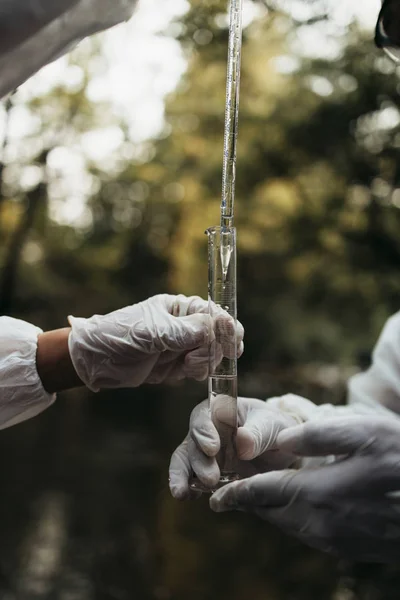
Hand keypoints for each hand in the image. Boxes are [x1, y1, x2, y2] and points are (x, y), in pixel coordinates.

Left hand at [68, 294, 243, 391]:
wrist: (95, 361)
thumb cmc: (119, 336)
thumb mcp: (151, 332)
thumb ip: (184, 331)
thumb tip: (215, 326)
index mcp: (179, 308)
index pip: (214, 312)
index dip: (227, 326)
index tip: (233, 340)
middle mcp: (185, 325)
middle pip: (219, 335)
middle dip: (215, 348)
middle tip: (197, 358)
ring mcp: (183, 346)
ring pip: (213, 354)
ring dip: (206, 362)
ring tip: (186, 366)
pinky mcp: (178, 365)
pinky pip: (201, 369)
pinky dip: (198, 372)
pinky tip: (186, 372)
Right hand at [169, 395, 305, 499]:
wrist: (283, 452)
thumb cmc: (276, 429)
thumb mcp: (274, 426)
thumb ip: (259, 432)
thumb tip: (242, 442)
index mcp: (221, 410)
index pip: (204, 416)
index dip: (204, 430)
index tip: (212, 447)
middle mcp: (207, 430)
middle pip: (193, 441)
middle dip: (199, 461)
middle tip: (211, 479)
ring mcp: (204, 453)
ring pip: (184, 460)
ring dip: (181, 476)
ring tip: (182, 494)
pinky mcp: (205, 473)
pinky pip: (190, 479)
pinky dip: (186, 488)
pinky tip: (188, 497)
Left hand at [210, 416, 399, 562]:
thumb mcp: (366, 433)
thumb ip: (319, 435)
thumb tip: (282, 438)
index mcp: (320, 494)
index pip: (264, 494)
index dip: (237, 494)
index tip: (214, 497)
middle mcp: (323, 524)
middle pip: (272, 514)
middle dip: (248, 504)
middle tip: (227, 495)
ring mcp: (337, 540)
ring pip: (289, 526)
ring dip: (268, 513)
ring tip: (253, 499)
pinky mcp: (349, 547)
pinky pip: (308, 534)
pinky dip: (290, 520)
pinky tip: (292, 507)